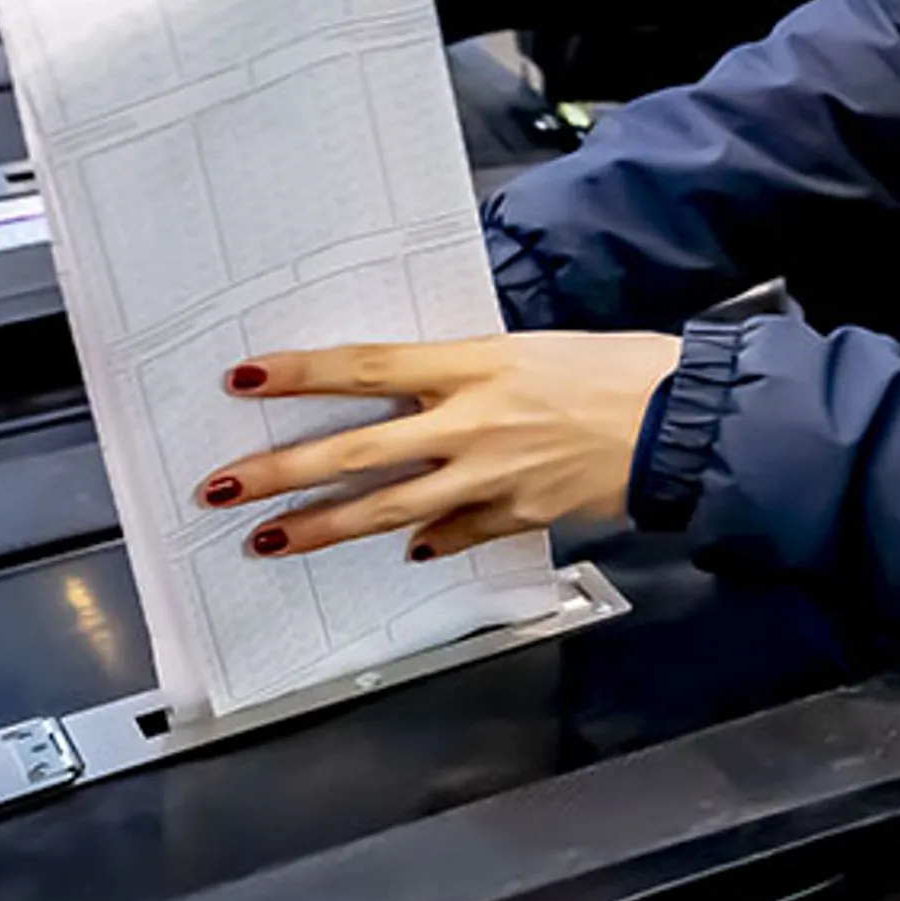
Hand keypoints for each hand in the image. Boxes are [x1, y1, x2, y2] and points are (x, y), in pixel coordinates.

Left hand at [202, 332, 680, 561]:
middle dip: (279, 470)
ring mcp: (492, 476)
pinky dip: (431, 540)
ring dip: (323, 527)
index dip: (300, 374)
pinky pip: (459, 532)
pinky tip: (405, 552)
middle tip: (218, 487)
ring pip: (388, 508)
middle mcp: (472, 423)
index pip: (367, 367)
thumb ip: (470, 374)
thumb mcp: (532, 348)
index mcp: (477, 365)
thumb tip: (417, 390)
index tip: (242, 378)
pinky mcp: (519, 514)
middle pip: (356, 450)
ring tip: (268, 540)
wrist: (682, 418)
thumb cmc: (620, 368)